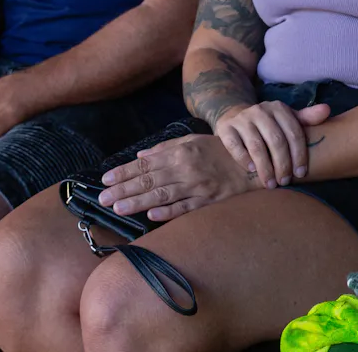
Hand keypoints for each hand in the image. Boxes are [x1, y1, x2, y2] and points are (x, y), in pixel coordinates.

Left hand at [98, 133, 257, 221]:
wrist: (254, 163)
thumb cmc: (221, 152)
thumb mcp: (194, 141)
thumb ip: (166, 148)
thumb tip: (140, 156)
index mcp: (181, 152)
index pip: (146, 163)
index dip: (124, 172)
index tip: (106, 179)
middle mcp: (186, 168)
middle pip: (149, 180)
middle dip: (124, 189)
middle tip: (103, 198)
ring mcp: (197, 186)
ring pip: (163, 195)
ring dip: (139, 202)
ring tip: (118, 208)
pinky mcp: (209, 202)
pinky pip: (186, 208)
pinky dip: (169, 212)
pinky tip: (151, 216)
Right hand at [214, 101, 330, 187]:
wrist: (235, 116)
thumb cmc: (268, 123)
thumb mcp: (287, 119)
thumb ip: (307, 118)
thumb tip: (327, 111)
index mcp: (279, 108)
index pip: (293, 132)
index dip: (299, 154)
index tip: (301, 174)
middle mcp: (260, 110)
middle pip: (276, 140)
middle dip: (283, 164)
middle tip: (285, 182)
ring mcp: (242, 119)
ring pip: (256, 145)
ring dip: (265, 167)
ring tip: (271, 184)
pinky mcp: (226, 128)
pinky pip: (235, 146)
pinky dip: (244, 159)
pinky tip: (251, 171)